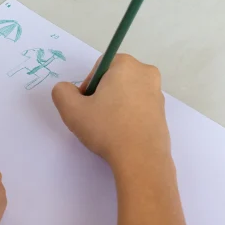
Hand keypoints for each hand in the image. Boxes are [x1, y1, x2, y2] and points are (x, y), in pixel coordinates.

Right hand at [52, 54, 170, 168]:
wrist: (141, 159)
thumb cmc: (107, 128)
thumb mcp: (72, 109)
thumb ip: (62, 92)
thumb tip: (67, 89)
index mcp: (127, 65)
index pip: (100, 67)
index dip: (89, 85)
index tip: (87, 105)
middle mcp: (146, 73)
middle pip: (115, 79)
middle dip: (103, 94)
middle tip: (95, 116)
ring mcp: (158, 94)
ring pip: (127, 94)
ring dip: (116, 106)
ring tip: (108, 128)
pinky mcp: (163, 113)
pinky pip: (139, 108)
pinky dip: (129, 116)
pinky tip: (122, 134)